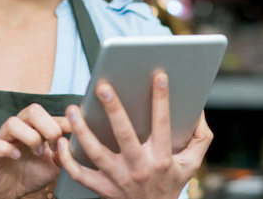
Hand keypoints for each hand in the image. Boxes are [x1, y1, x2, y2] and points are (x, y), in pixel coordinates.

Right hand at [0, 103, 71, 198]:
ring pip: (12, 122)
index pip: (50, 114)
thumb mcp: (54, 163)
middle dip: (48, 127)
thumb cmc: (31, 173)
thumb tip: (80, 138)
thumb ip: (66, 150)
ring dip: (29, 137)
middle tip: (53, 145)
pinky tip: (16, 157)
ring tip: (37, 152)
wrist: (9, 192)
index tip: (74, 135)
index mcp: (36, 128)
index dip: (65, 123)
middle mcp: (20, 128)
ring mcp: (3, 138)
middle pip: (32, 110)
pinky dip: (6, 148)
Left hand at [56, 73, 212, 198]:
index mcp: (161, 159)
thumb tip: (198, 111)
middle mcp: (139, 169)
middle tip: (103, 86)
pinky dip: (67, 159)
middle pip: (124, 135)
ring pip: (96, 153)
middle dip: (114, 109)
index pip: (162, 124)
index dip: (162, 100)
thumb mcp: (192, 164)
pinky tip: (60, 141)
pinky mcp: (102, 189)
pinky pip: (80, 174)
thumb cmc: (171, 184)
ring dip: (82, 131)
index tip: (159, 76)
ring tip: (73, 109)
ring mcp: (118, 180)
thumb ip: (201, 137)